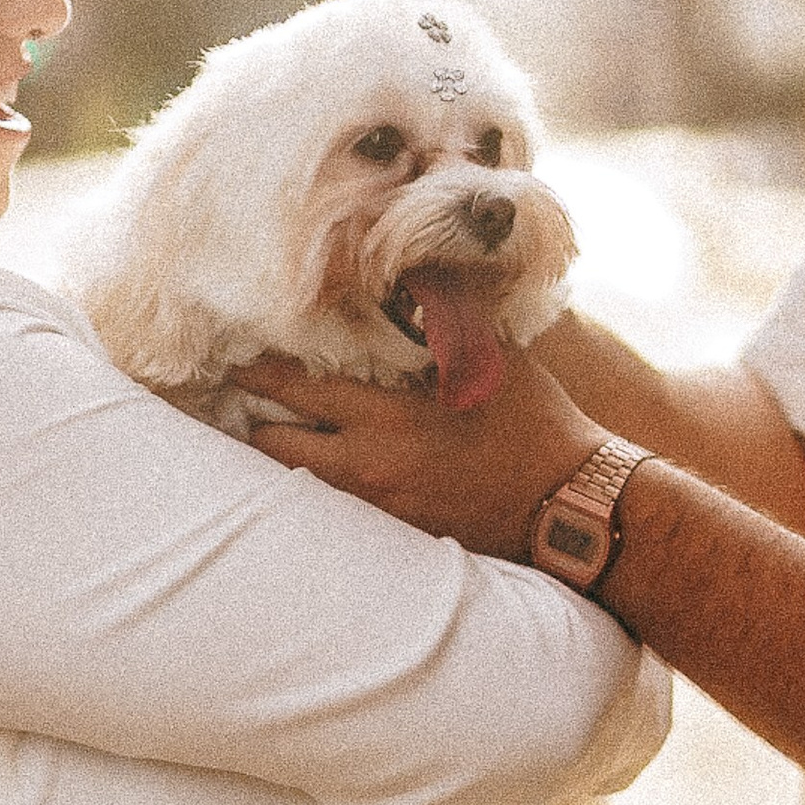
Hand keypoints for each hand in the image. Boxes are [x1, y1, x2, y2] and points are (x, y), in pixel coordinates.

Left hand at [230, 342, 606, 562]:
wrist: (568, 504)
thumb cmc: (533, 421)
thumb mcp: (489, 355)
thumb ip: (442, 315)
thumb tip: (410, 272)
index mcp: (387, 417)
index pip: (296, 391)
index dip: (257, 372)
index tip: (237, 353)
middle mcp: (369, 467)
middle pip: (274, 448)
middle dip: (252, 420)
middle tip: (236, 396)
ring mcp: (377, 507)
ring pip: (296, 484)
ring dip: (281, 456)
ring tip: (265, 431)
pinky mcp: (395, 532)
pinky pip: (333, 509)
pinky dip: (317, 485)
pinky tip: (318, 467)